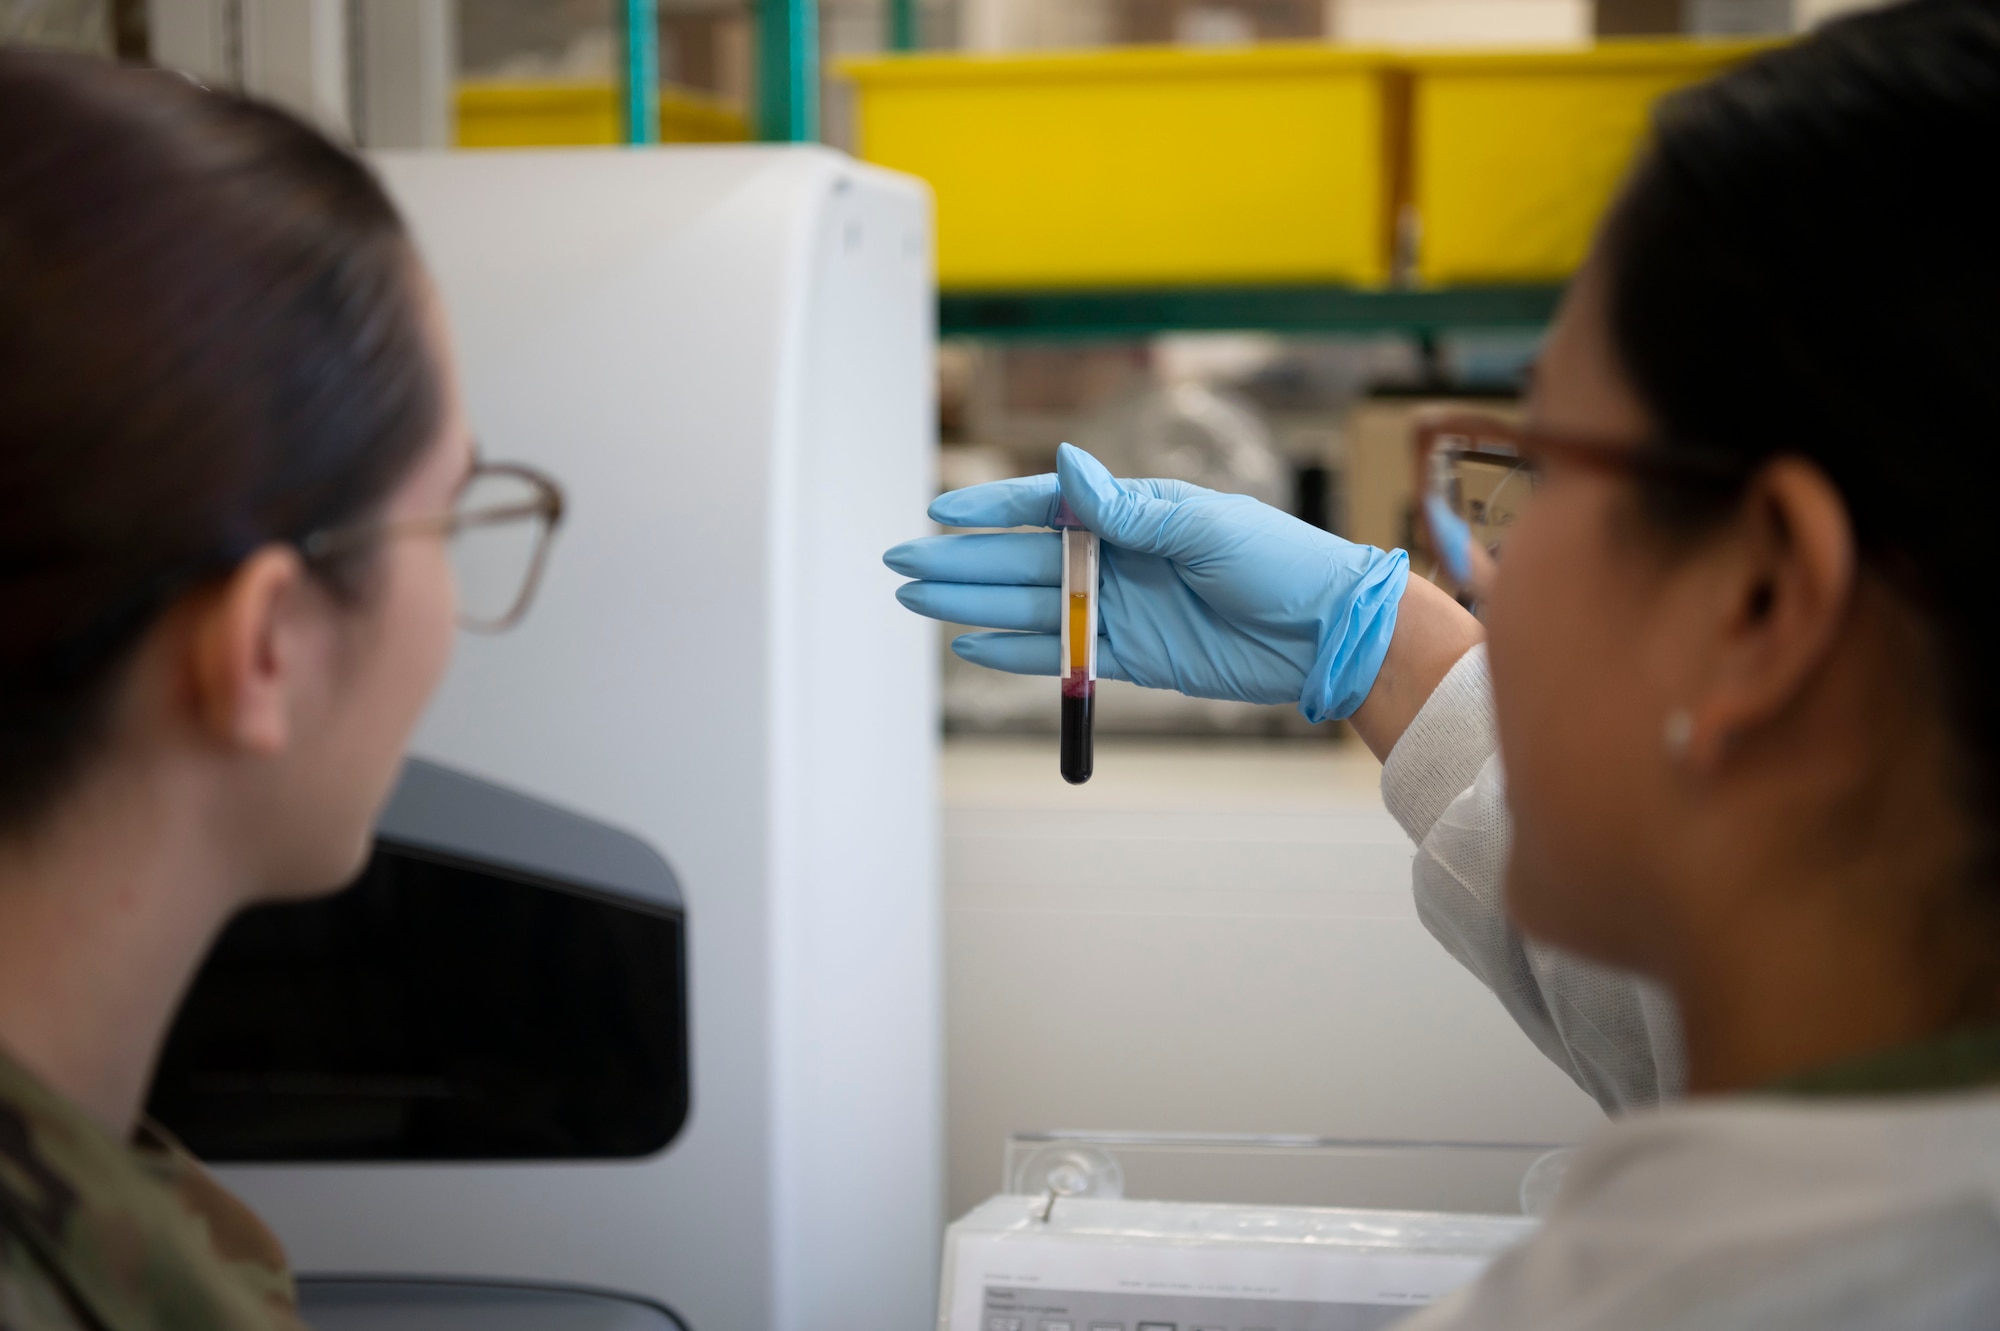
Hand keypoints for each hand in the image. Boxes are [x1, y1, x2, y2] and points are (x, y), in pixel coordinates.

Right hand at [883, 443, 1408, 721]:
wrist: (1328, 634)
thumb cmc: (1280, 563)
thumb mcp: (1203, 525)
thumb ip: (1127, 506)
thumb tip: (1065, 462)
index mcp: (1133, 512)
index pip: (1044, 505)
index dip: (988, 509)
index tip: (938, 512)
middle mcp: (1118, 556)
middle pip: (1021, 559)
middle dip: (960, 562)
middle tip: (900, 565)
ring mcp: (1120, 607)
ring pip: (1029, 606)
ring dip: (972, 604)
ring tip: (916, 602)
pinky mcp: (1132, 655)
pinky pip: (1060, 653)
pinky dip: (1017, 653)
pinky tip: (971, 646)